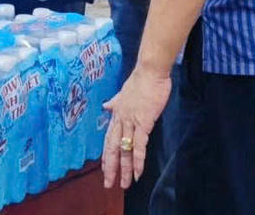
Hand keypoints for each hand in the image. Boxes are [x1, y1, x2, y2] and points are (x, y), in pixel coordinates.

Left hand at [101, 66, 171, 188]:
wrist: (150, 71)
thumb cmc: (141, 81)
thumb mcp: (123, 93)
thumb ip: (115, 102)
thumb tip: (106, 106)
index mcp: (117, 114)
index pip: (108, 139)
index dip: (106, 156)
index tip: (104, 170)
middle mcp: (120, 119)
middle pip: (113, 148)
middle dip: (111, 168)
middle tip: (108, 184)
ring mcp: (131, 121)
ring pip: (125, 149)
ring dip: (125, 168)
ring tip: (125, 184)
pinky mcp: (144, 122)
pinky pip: (139, 144)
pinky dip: (138, 159)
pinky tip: (138, 172)